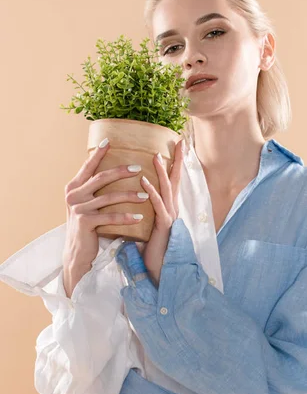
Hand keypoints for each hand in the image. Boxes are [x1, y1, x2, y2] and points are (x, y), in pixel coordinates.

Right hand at [62, 139, 147, 296]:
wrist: (77, 252)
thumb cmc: (87, 226)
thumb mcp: (87, 204)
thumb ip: (93, 189)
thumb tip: (112, 170)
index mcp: (74, 187)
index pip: (88, 166)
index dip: (98, 153)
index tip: (109, 141)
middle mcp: (73, 195)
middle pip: (101, 178)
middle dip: (121, 171)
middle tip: (139, 167)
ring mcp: (78, 209)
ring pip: (109, 198)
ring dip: (129, 195)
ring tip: (145, 195)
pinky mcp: (85, 223)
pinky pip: (110, 217)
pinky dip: (126, 217)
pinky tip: (139, 216)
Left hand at [135, 138, 184, 286]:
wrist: (156, 270)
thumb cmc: (150, 249)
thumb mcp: (146, 224)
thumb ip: (142, 209)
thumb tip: (128, 197)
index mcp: (168, 208)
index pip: (172, 181)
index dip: (174, 163)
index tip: (175, 146)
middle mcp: (172, 209)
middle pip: (176, 180)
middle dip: (177, 160)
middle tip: (179, 141)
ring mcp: (170, 217)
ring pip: (167, 189)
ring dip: (161, 171)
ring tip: (156, 155)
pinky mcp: (164, 226)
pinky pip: (157, 205)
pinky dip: (151, 191)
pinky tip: (144, 180)